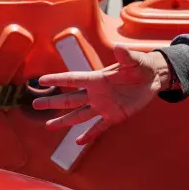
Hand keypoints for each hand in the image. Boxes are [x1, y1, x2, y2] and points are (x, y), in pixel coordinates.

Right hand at [33, 46, 171, 142]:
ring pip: (80, 115)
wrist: (153, 78)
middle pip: (71, 100)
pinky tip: (79, 142)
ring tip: (49, 126)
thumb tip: (119, 47)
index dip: (58, 79)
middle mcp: (96, 94)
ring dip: (64, 121)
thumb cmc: (141, 66)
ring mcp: (104, 106)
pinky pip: (99, 127)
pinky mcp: (115, 116)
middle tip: (35, 105)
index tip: (41, 80)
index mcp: (98, 79)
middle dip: (53, 103)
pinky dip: (90, 135)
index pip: (74, 79)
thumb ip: (125, 56)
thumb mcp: (134, 60)